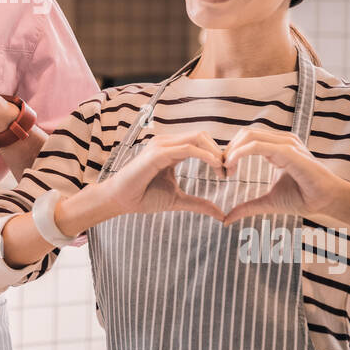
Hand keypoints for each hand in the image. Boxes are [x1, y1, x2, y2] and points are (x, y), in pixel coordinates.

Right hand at [103, 130, 226, 221]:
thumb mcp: (177, 200)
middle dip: (219, 152)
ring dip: (215, 153)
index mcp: (172, 150)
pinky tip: (214, 166)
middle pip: (203, 135)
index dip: (218, 155)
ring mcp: (162, 145)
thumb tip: (221, 214)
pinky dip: (204, 155)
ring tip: (222, 171)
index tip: (228, 174)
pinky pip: (187, 148)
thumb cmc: (144, 197)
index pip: (201, 142)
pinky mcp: (157, 153)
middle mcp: (167, 143)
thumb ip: (198, 203)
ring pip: (197, 138)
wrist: (121, 200)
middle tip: (229, 172)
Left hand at [222, 127, 340, 224]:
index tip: (224, 170)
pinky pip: (259, 145)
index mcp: (277, 147)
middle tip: (222, 169)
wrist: (327, 201)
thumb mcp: (268, 202)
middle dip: (229, 148)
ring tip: (226, 168)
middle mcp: (282, 141)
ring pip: (250, 135)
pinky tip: (232, 165)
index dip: (231, 150)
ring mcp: (287, 143)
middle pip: (245, 132)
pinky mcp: (289, 151)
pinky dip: (240, 153)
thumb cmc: (304, 198)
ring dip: (232, 150)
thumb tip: (226, 219)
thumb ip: (248, 207)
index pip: (247, 138)